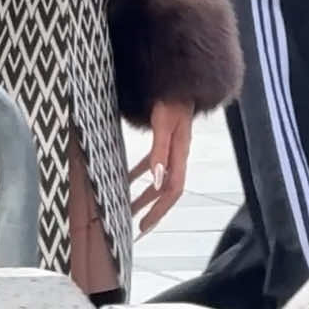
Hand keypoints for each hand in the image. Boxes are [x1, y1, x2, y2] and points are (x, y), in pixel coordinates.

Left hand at [129, 100, 192, 234]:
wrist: (180, 81)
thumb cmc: (172, 99)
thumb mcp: (163, 123)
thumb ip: (159, 150)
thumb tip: (155, 178)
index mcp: (180, 154)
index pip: (172, 190)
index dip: (159, 209)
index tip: (144, 225)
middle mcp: (178, 155)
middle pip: (166, 190)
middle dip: (151, 208)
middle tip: (135, 226)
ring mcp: (172, 149)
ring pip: (159, 179)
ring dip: (144, 194)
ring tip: (128, 207)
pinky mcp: (165, 141)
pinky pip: (154, 164)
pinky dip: (141, 173)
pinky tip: (127, 177)